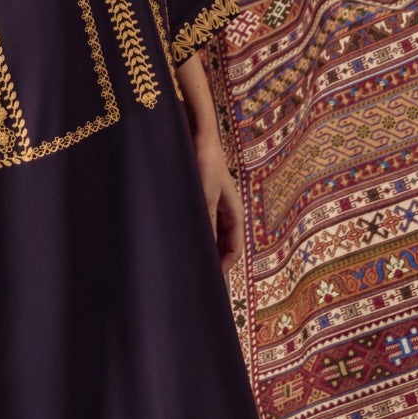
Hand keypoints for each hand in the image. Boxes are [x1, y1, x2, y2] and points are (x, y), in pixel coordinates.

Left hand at [196, 133, 242, 276]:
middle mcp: (227, 213)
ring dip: (203, 248)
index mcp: (235, 214)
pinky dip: (195, 235)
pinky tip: (181, 242)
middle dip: (213, 260)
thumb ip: (207, 223)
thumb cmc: (206, 165)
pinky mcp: (202, 202)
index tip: (210, 280)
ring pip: (212, 236)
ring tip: (188, 262)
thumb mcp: (206, 197)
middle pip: (224, 245)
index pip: (235, 249)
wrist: (199, 138)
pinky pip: (202, 225)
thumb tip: (204, 251)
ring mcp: (215, 208)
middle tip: (196, 276)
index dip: (225, 266)